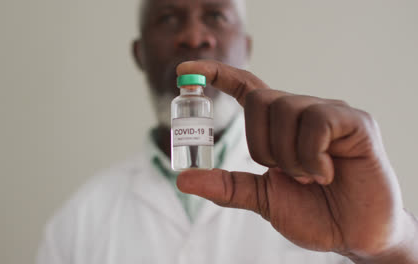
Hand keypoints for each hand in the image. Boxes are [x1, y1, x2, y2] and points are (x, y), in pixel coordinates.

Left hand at [176, 60, 417, 262]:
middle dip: (263, 147)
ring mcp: (329, 112)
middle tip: (288, 175)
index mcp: (278, 126)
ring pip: (285, 110)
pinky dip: (312, 156)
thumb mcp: (262, 198)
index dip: (215, 74)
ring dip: (291, 158)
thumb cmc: (313, 214)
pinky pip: (316, 122)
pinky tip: (328, 174)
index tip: (183, 70)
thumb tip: (184, 179)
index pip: (244, 88)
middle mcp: (302, 111)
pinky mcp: (354, 121)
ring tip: (312, 179)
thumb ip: (227, 186)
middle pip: (258, 101)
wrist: (354, 234)